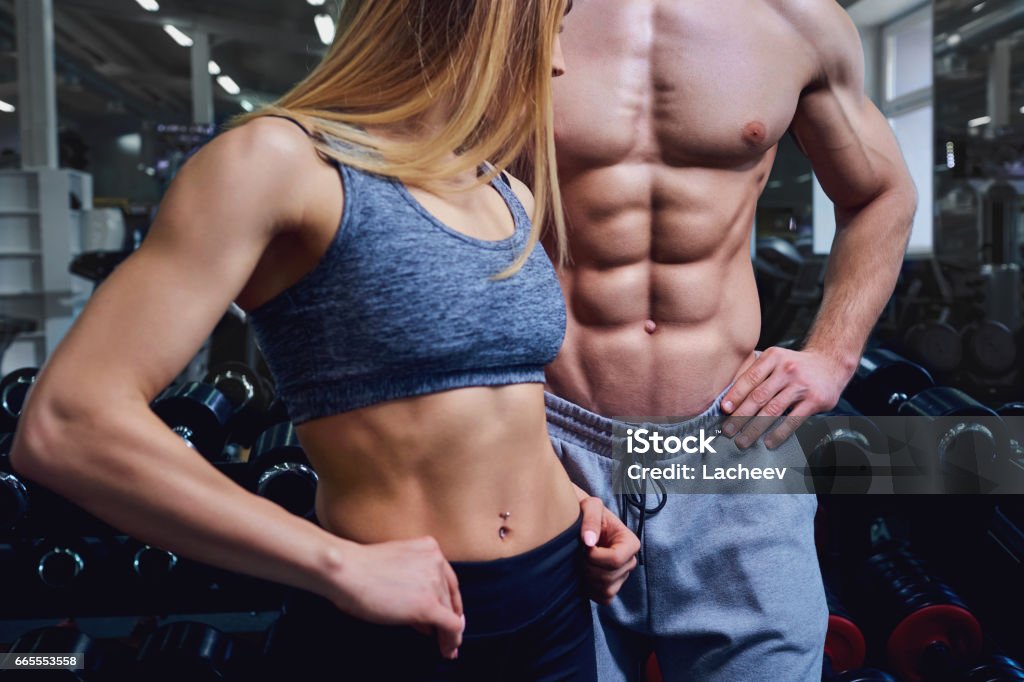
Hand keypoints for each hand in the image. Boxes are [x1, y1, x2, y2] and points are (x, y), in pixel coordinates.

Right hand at [325, 536, 463, 659]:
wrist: (347, 571)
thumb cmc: (359, 569)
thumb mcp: (395, 567)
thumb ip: (414, 583)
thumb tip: (425, 616)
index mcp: (428, 548)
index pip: (447, 580)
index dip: (450, 600)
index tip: (450, 613)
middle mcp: (436, 562)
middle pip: (450, 596)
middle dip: (450, 617)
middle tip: (449, 635)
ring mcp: (433, 583)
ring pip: (451, 613)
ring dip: (450, 633)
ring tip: (447, 647)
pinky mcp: (428, 605)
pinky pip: (450, 626)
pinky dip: (451, 640)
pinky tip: (447, 649)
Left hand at [579, 496, 639, 603]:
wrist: (581, 522)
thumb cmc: (587, 511)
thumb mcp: (590, 505)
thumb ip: (591, 518)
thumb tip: (589, 541)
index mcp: (630, 543)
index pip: (616, 560)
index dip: (595, 557)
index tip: (584, 546)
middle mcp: (629, 562)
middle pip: (609, 577)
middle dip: (587, 567)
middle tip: (578, 553)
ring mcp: (621, 576)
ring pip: (606, 590)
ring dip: (588, 579)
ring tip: (579, 562)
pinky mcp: (612, 587)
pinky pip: (603, 599)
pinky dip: (591, 590)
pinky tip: (583, 574)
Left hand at [720, 347, 847, 449]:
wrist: (831, 362)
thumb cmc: (796, 365)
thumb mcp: (776, 359)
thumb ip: (756, 373)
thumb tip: (730, 398)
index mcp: (773, 357)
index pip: (750, 378)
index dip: (735, 395)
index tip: (724, 410)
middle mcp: (787, 370)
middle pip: (759, 396)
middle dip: (740, 416)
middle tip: (728, 431)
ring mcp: (801, 385)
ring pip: (773, 410)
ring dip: (755, 428)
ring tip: (742, 441)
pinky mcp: (815, 400)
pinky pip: (793, 420)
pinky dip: (779, 433)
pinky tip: (768, 442)